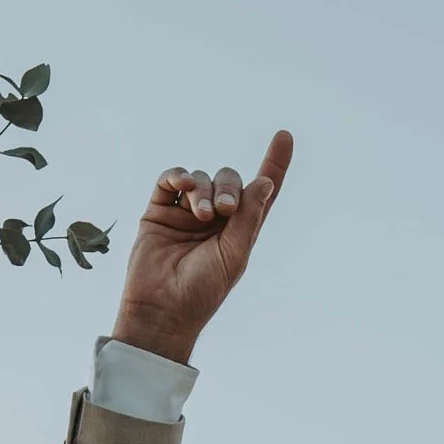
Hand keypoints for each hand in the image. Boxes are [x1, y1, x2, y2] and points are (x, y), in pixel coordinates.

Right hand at [109, 131, 293, 364]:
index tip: (284, 136)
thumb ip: (249, 218)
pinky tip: (182, 184)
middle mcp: (215, 218)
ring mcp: (186, 213)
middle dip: (229, 187)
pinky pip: (170, 181)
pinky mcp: (159, 211)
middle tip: (225, 210)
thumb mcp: (234, 255)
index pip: (260, 192)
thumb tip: (266, 182)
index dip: (274, 164)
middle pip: (229, 180)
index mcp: (239, 230)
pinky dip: (177, 176)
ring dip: (202, 190)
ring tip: (200, 216)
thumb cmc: (203, 290)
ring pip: (199, 179)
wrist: (162, 307)